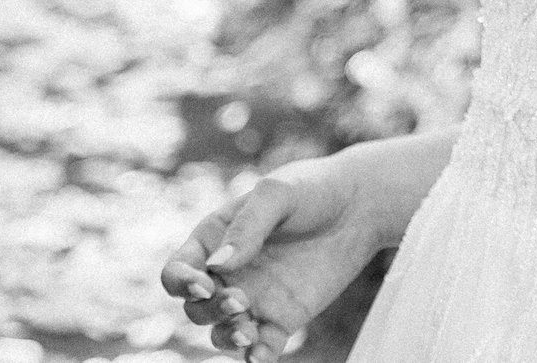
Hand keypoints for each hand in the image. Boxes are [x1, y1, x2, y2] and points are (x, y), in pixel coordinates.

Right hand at [161, 153, 395, 361]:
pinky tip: (262, 355)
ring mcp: (254, 298)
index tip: (205, 285)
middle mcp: (228, 273)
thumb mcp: (276, 194)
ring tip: (249, 334)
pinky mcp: (283, 319)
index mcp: (213, 239)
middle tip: (240, 302)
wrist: (358, 207)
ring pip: (221, 333)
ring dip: (227, 339)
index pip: (177, 271)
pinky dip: (257, 356)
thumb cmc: (310, 189)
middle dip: (210, 311)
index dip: (181, 283)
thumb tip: (216, 266)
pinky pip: (261, 347)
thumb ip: (246, 228)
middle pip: (196, 308)